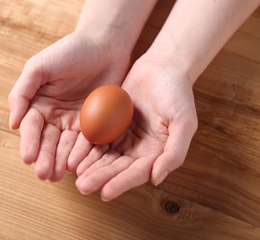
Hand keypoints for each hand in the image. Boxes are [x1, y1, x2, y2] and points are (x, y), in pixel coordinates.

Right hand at [8, 32, 129, 181]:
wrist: (104, 45)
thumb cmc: (70, 51)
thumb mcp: (39, 66)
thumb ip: (22, 92)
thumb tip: (12, 123)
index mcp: (39, 103)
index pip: (32, 127)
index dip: (29, 143)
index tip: (28, 158)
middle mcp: (55, 115)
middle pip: (48, 141)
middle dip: (45, 158)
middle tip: (44, 175)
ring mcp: (75, 120)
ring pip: (66, 145)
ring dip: (62, 161)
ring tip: (58, 176)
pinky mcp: (96, 123)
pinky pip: (88, 140)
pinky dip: (82, 152)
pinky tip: (78, 164)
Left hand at [71, 55, 197, 200]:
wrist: (163, 66)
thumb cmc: (177, 93)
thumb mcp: (184, 122)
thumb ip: (174, 152)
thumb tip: (156, 178)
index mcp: (157, 152)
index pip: (137, 172)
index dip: (121, 183)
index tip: (104, 193)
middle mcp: (140, 149)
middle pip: (118, 168)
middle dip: (101, 178)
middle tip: (83, 187)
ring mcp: (125, 137)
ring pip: (105, 156)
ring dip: (91, 166)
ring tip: (76, 174)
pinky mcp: (112, 124)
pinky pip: (98, 138)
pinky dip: (87, 147)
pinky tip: (75, 154)